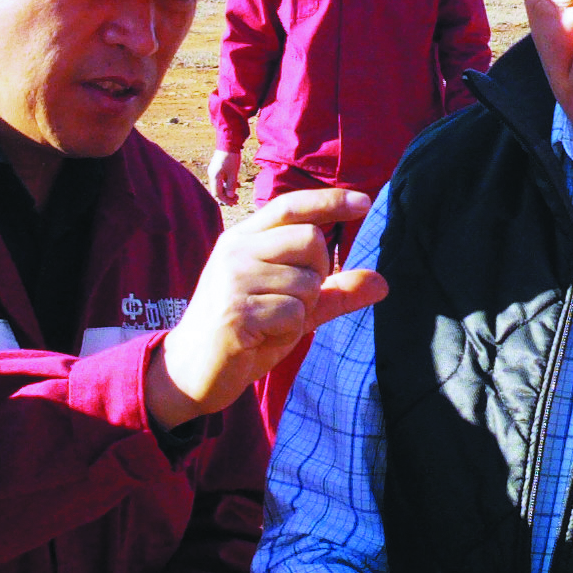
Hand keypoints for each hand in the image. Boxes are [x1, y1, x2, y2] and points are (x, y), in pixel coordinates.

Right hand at [145, 187, 387, 427]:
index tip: (364, 203)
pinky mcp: (236, 312)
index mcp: (243, 239)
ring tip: (270, 324)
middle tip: (292, 302)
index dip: (329, 201)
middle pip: (310, 240)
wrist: (189, 371)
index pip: (291, 206)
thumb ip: (333, 291)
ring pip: (307, 282)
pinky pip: (294, 314)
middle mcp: (235, 250)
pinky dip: (290, 331)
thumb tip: (383, 282)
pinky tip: (261, 337)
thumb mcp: (292, 307)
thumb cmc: (244, 333)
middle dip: (318, 274)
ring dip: (302, 311)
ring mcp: (233, 279)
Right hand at [207, 146, 242, 205]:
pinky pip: (221, 180)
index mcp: (215, 177)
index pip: (218, 194)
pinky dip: (227, 184)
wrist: (228, 142)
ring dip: (228, 191)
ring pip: (219, 186)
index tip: (236, 202)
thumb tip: (230, 196)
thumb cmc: (231, 157)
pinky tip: (236, 184)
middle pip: (217, 191)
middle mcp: (212, 175)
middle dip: (227, 197)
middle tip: (237, 200)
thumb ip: (231, 185)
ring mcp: (214, 172)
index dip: (226, 200)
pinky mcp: (217, 168)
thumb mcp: (233, 172)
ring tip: (237, 193)